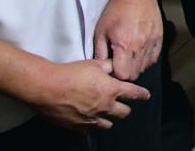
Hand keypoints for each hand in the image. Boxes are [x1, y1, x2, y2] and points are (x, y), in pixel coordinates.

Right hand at [30, 59, 149, 130]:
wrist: (48, 87)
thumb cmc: (71, 73)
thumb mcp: (94, 64)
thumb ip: (108, 66)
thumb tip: (116, 66)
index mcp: (112, 90)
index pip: (134, 94)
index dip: (142, 95)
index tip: (145, 96)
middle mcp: (105, 107)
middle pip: (124, 113)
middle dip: (126, 108)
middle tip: (123, 104)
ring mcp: (92, 119)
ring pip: (109, 124)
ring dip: (110, 118)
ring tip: (107, 113)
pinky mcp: (79, 127)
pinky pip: (91, 130)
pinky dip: (93, 125)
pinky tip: (91, 120)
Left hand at [92, 0, 161, 81]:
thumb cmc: (116, 10)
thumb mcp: (101, 31)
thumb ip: (99, 52)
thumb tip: (100, 66)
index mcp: (124, 45)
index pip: (122, 74)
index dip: (116, 74)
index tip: (112, 68)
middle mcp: (140, 46)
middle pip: (134, 73)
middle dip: (125, 73)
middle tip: (119, 64)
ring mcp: (151, 42)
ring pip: (145, 67)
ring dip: (136, 67)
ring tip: (128, 57)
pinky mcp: (159, 37)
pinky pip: (154, 58)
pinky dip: (146, 60)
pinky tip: (138, 53)